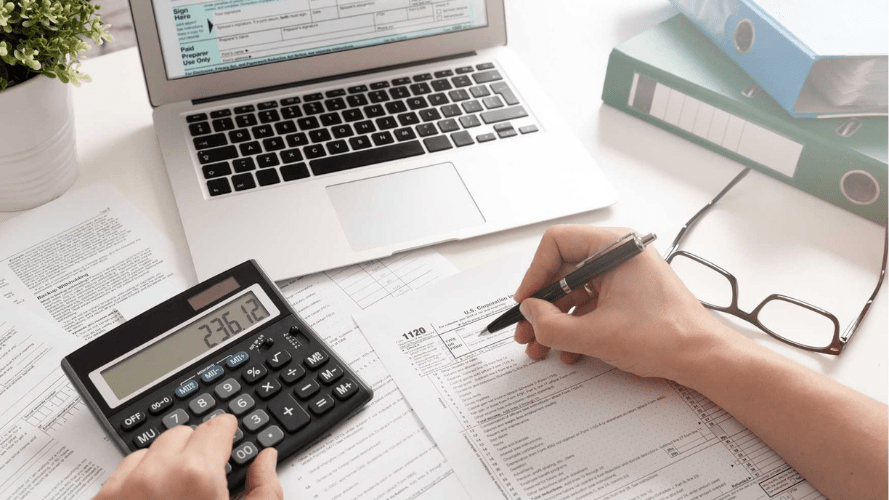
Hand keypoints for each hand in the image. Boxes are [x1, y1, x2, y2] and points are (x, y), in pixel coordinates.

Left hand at [94, 414, 282, 499]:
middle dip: (197, 449)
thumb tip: (267, 460)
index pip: (217, 427)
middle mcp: (154, 475)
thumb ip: (265, 490)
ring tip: (178, 492)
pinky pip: (121, 472)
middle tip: (207, 476)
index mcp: (196, 475)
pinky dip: (138, 479)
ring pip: (150, 451)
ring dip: (165, 462)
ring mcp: (122, 489)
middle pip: (183, 434)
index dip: (228, 432)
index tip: (230, 438)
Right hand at [513, 225, 746, 382]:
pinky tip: (568, 351)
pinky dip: (576, 327)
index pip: (556, 243)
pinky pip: (591, 305)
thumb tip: (530, 314)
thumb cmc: (667, 336)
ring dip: (555, 321)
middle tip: (526, 330)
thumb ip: (552, 325)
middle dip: (542, 305)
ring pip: (574, 292)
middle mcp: (618, 256)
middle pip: (563, 271)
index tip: (526, 301)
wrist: (704, 359)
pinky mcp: (628, 296)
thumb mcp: (596, 334)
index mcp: (614, 247)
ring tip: (542, 347)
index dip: (535, 273)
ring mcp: (624, 276)